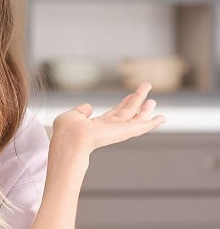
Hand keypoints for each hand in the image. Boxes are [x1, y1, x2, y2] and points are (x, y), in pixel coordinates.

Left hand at [51, 82, 165, 154]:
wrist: (70, 139)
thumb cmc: (66, 131)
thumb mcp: (72, 116)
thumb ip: (81, 111)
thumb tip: (89, 107)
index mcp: (97, 125)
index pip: (114, 113)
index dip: (123, 104)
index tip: (130, 95)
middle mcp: (109, 128)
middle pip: (127, 113)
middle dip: (136, 101)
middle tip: (146, 89)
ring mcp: (118, 130)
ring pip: (135, 118)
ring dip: (144, 108)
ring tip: (153, 100)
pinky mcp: (124, 132)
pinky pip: (142, 127)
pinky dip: (152, 122)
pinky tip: (162, 117)